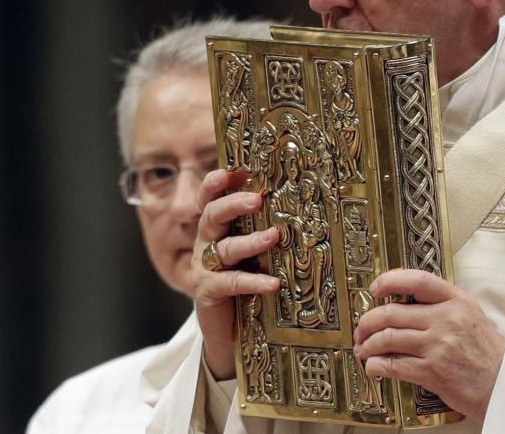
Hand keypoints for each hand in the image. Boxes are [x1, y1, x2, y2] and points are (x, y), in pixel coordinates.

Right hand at [191, 169, 279, 379]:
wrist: (229, 332)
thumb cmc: (247, 284)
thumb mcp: (254, 254)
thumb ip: (265, 230)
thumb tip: (300, 207)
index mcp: (216, 228)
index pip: (210, 199)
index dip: (215, 184)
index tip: (229, 172)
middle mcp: (206, 243)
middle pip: (212, 215)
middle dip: (233, 204)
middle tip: (257, 199)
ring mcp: (204, 268)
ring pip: (225, 248)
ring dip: (250, 241)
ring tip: (274, 237)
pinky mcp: (208, 292)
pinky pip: (231, 282)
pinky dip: (253, 280)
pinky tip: (273, 283)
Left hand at [352, 269, 504, 423]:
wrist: (504, 384)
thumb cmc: (487, 352)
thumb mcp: (471, 315)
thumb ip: (443, 304)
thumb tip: (405, 302)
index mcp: (457, 301)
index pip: (417, 281)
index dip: (390, 280)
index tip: (375, 287)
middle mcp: (446, 319)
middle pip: (392, 312)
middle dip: (368, 321)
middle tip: (362, 328)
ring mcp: (438, 345)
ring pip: (387, 338)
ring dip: (368, 344)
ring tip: (364, 348)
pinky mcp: (432, 371)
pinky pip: (393, 364)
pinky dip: (376, 365)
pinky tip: (374, 366)